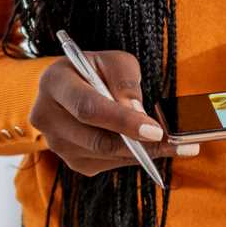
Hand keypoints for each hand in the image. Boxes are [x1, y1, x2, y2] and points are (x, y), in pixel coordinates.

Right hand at [27, 51, 198, 175]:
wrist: (76, 87)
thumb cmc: (97, 70)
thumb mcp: (115, 62)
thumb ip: (125, 82)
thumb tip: (136, 112)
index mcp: (54, 82)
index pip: (88, 108)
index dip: (122, 121)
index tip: (155, 131)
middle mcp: (46, 116)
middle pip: (97, 139)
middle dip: (141, 144)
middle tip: (179, 144)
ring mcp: (56, 144)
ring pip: (106, 156)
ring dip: (145, 154)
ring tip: (178, 146)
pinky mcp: (73, 161)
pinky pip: (109, 164)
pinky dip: (135, 158)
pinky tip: (154, 148)